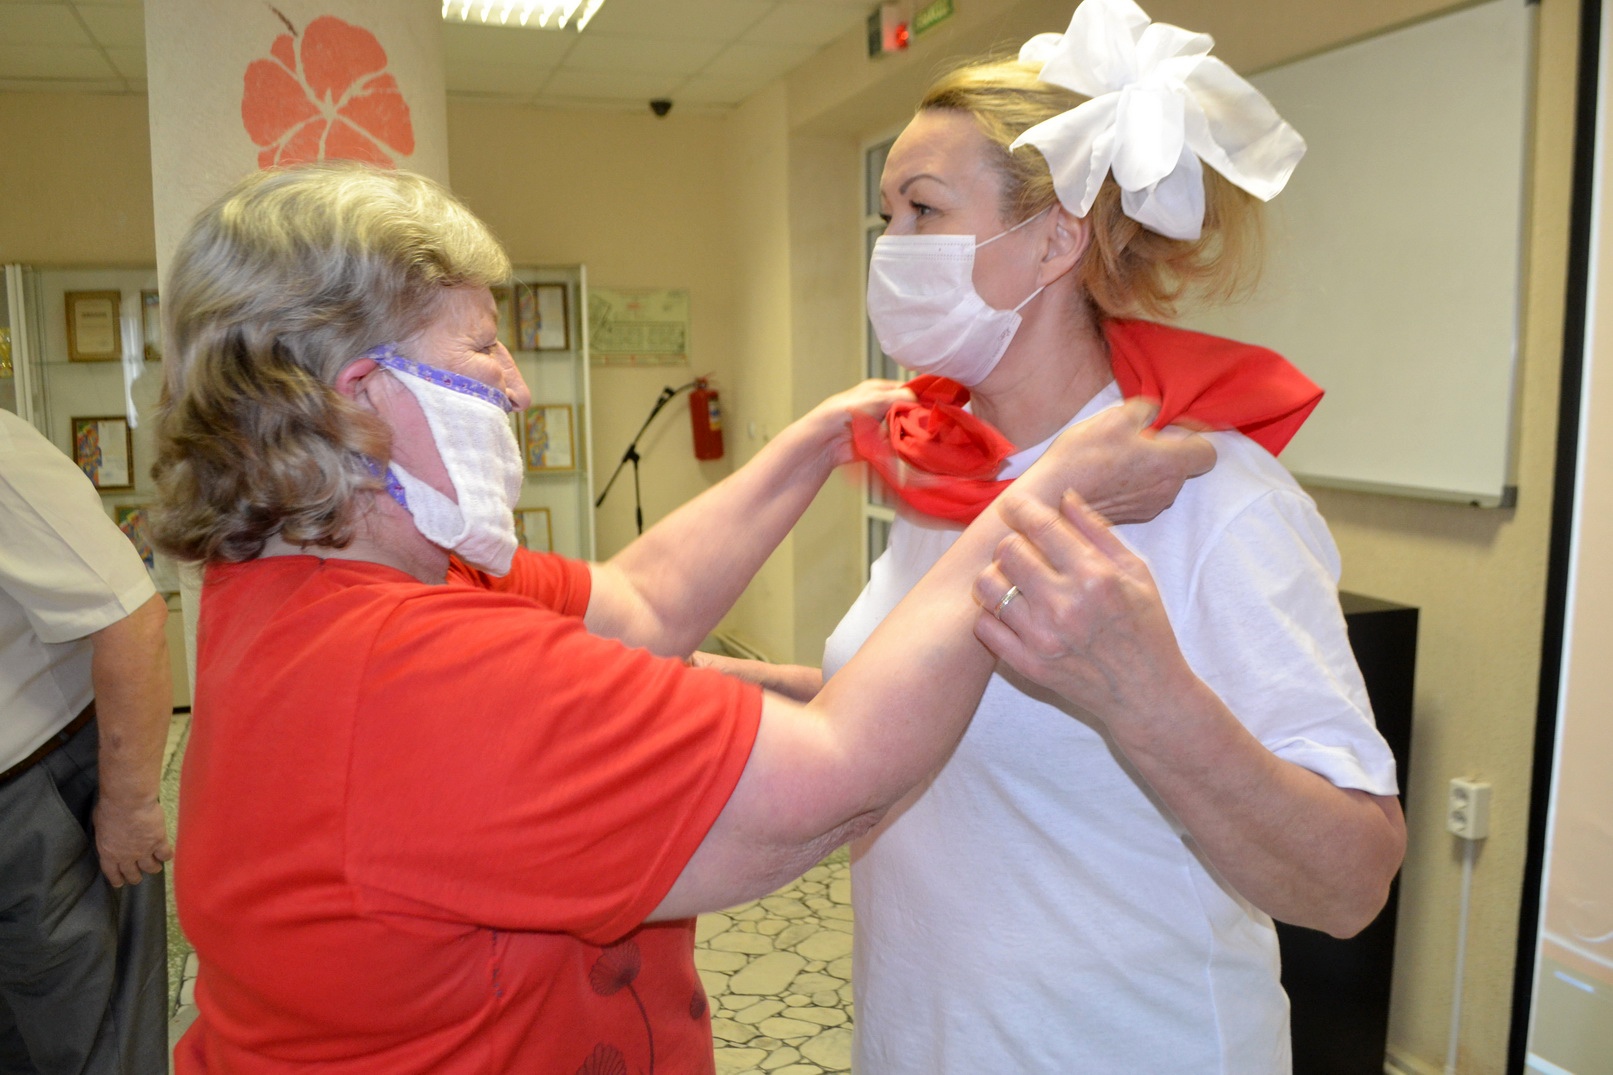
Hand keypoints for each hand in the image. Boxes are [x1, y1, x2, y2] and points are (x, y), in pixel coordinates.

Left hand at [93, 794, 172, 886]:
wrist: (128, 802)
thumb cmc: (109, 809)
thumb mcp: (100, 825)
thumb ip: (106, 836)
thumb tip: (110, 835)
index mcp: (109, 853)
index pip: (112, 873)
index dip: (117, 880)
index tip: (120, 883)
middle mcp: (126, 857)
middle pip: (133, 874)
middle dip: (135, 877)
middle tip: (138, 876)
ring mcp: (144, 851)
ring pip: (150, 868)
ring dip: (153, 868)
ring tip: (156, 866)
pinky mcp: (159, 842)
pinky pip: (165, 854)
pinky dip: (166, 855)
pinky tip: (167, 854)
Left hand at [798, 379, 913, 468]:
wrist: (825, 440)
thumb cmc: (843, 412)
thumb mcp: (875, 398)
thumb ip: (899, 396)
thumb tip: (919, 399)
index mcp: (880, 390)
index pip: (907, 390)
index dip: (919, 397)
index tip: (931, 405)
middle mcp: (882, 406)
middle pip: (908, 411)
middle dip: (914, 417)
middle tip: (922, 423)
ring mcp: (881, 425)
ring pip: (904, 428)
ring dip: (908, 432)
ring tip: (913, 435)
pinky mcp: (879, 443)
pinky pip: (896, 443)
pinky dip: (901, 445)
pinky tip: (906, 445)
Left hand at [972, 490, 1196, 734]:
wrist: (1145, 693)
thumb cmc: (1145, 628)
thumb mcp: (1136, 572)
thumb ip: (1097, 531)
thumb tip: (1063, 496)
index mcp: (1095, 576)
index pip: (1040, 526)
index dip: (1021, 508)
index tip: (1015, 506)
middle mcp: (1065, 605)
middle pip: (1007, 550)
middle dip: (1013, 543)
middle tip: (1024, 551)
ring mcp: (1042, 638)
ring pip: (987, 585)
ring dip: (998, 576)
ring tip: (1015, 581)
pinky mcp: (1027, 665)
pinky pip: (984, 625)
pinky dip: (992, 612)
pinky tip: (1012, 611)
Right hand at [1032, 398, 1214, 524]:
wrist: (1051, 499)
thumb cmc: (1083, 456)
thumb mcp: (1114, 417)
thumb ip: (1146, 409)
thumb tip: (1155, 413)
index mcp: (1170, 464)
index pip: (1208, 452)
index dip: (1193, 435)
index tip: (1172, 428)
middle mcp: (1167, 490)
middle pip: (1183, 466)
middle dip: (1166, 450)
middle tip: (1136, 438)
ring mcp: (1150, 506)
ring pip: (1163, 481)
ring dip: (1149, 468)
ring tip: (1118, 457)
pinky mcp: (1133, 517)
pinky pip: (1145, 495)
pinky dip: (1134, 484)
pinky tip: (1108, 475)